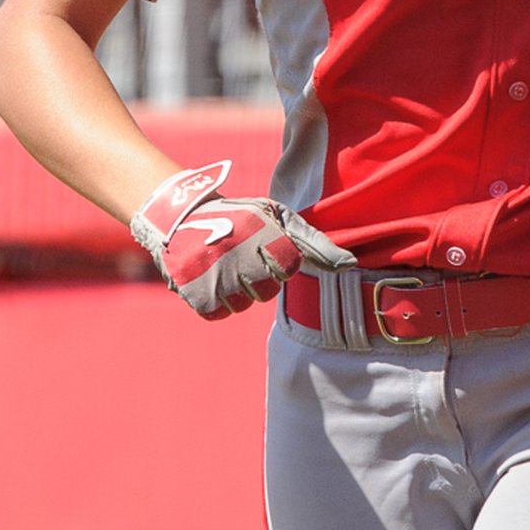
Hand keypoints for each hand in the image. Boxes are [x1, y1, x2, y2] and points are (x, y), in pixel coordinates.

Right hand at [130, 160, 355, 319]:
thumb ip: (314, 243)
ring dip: (235, 291)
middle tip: (241, 258)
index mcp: (263, 234)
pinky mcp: (195, 294)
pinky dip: (214, 301)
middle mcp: (241, 256)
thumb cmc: (241, 218)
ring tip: (223, 266)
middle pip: (267, 291)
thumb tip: (350, 265)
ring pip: (243, 304)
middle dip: (258, 278)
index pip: (288, 268)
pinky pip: (217, 312)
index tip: (263, 247)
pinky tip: (209, 279)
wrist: (179, 217)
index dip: (277, 261)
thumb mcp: (277, 218)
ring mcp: (216, 276)